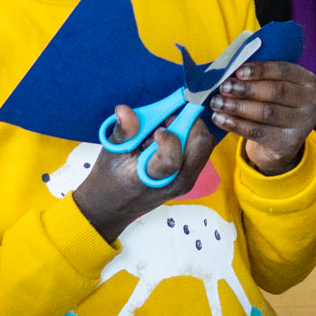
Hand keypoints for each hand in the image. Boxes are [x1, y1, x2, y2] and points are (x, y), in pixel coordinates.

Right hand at [73, 106, 217, 243]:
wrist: (113, 206)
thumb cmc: (110, 179)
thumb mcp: (112, 153)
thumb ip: (124, 131)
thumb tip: (124, 109)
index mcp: (152, 178)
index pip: (172, 160)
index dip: (168, 138)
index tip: (157, 130)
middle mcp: (176, 181)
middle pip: (201, 145)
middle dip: (189, 124)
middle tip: (168, 120)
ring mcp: (186, 181)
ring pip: (205, 146)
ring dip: (191, 130)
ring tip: (168, 130)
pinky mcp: (190, 178)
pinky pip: (201, 151)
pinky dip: (191, 138)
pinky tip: (171, 139)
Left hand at [212, 60, 315, 175]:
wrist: (279, 141)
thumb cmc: (271, 105)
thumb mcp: (271, 87)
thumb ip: (256, 77)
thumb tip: (227, 70)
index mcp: (306, 80)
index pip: (284, 70)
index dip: (260, 70)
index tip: (238, 71)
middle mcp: (311, 101)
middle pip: (276, 92)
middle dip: (247, 89)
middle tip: (224, 87)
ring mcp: (303, 124)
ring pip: (267, 113)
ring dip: (238, 107)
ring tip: (217, 103)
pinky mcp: (290, 143)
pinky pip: (259, 132)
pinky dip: (236, 124)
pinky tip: (220, 119)